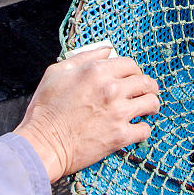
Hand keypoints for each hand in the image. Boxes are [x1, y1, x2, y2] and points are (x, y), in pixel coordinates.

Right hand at [13, 47, 159, 182]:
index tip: (132, 76)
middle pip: (145, 81)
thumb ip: (84, 57)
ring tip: (148, 108)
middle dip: (148, 85)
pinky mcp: (119, 136)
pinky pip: (145, 129)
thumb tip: (106, 50)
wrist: (42, 144)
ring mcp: (118, 113)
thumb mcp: (57, 72)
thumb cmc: (45, 109)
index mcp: (97, 71)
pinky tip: (137, 128)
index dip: (133, 69)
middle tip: (146, 91)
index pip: (130, 64)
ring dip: (151, 104)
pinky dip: (143, 129)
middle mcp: (111, 89)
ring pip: (151, 103)